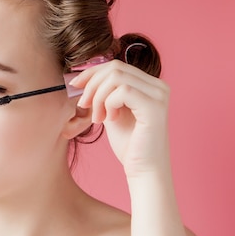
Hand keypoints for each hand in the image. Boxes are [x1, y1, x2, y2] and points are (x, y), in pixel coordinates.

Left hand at [69, 60, 170, 176]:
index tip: (75, 86)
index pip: (116, 65)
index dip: (92, 72)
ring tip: (98, 118)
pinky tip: (110, 120)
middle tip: (84, 106)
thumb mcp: (111, 111)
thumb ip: (104, 93)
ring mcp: (159, 95)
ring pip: (116, 77)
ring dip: (98, 97)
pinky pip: (122, 91)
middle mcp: (158, 86)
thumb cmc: (128, 145)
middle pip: (115, 67)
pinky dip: (108, 104)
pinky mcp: (155, 106)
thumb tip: (82, 77)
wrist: (143, 170)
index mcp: (150, 84)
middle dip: (92, 85)